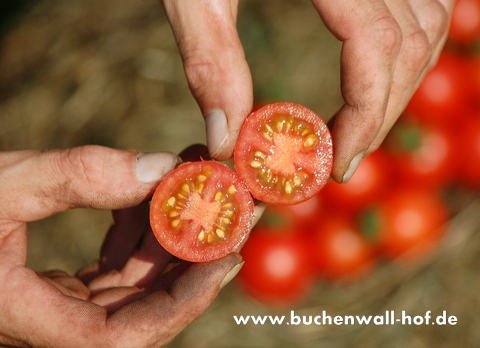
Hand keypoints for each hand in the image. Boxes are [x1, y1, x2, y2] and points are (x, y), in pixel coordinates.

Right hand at [0, 145, 247, 347]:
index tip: (225, 256)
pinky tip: (157, 194)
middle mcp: (49, 324)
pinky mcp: (59, 286)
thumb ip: (77, 177)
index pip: (126, 336)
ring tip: (201, 187)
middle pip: (145, 308)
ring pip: (136, 285)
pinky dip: (141, 233)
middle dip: (193, 259)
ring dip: (171, 238)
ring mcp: (57, 307)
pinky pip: (116, 268)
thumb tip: (160, 167)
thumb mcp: (0, 184)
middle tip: (233, 210)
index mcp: (27, 320)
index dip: (183, 301)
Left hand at [161, 0, 454, 181]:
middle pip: (412, 41)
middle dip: (382, 110)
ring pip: (428, 22)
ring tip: (360, 126)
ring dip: (400, 83)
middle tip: (344, 155)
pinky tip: (380, 73)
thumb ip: (210, 59)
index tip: (337, 164)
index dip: (366, 114)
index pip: (376, 45)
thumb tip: (226, 142)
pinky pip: (422, 0)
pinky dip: (409, 44)